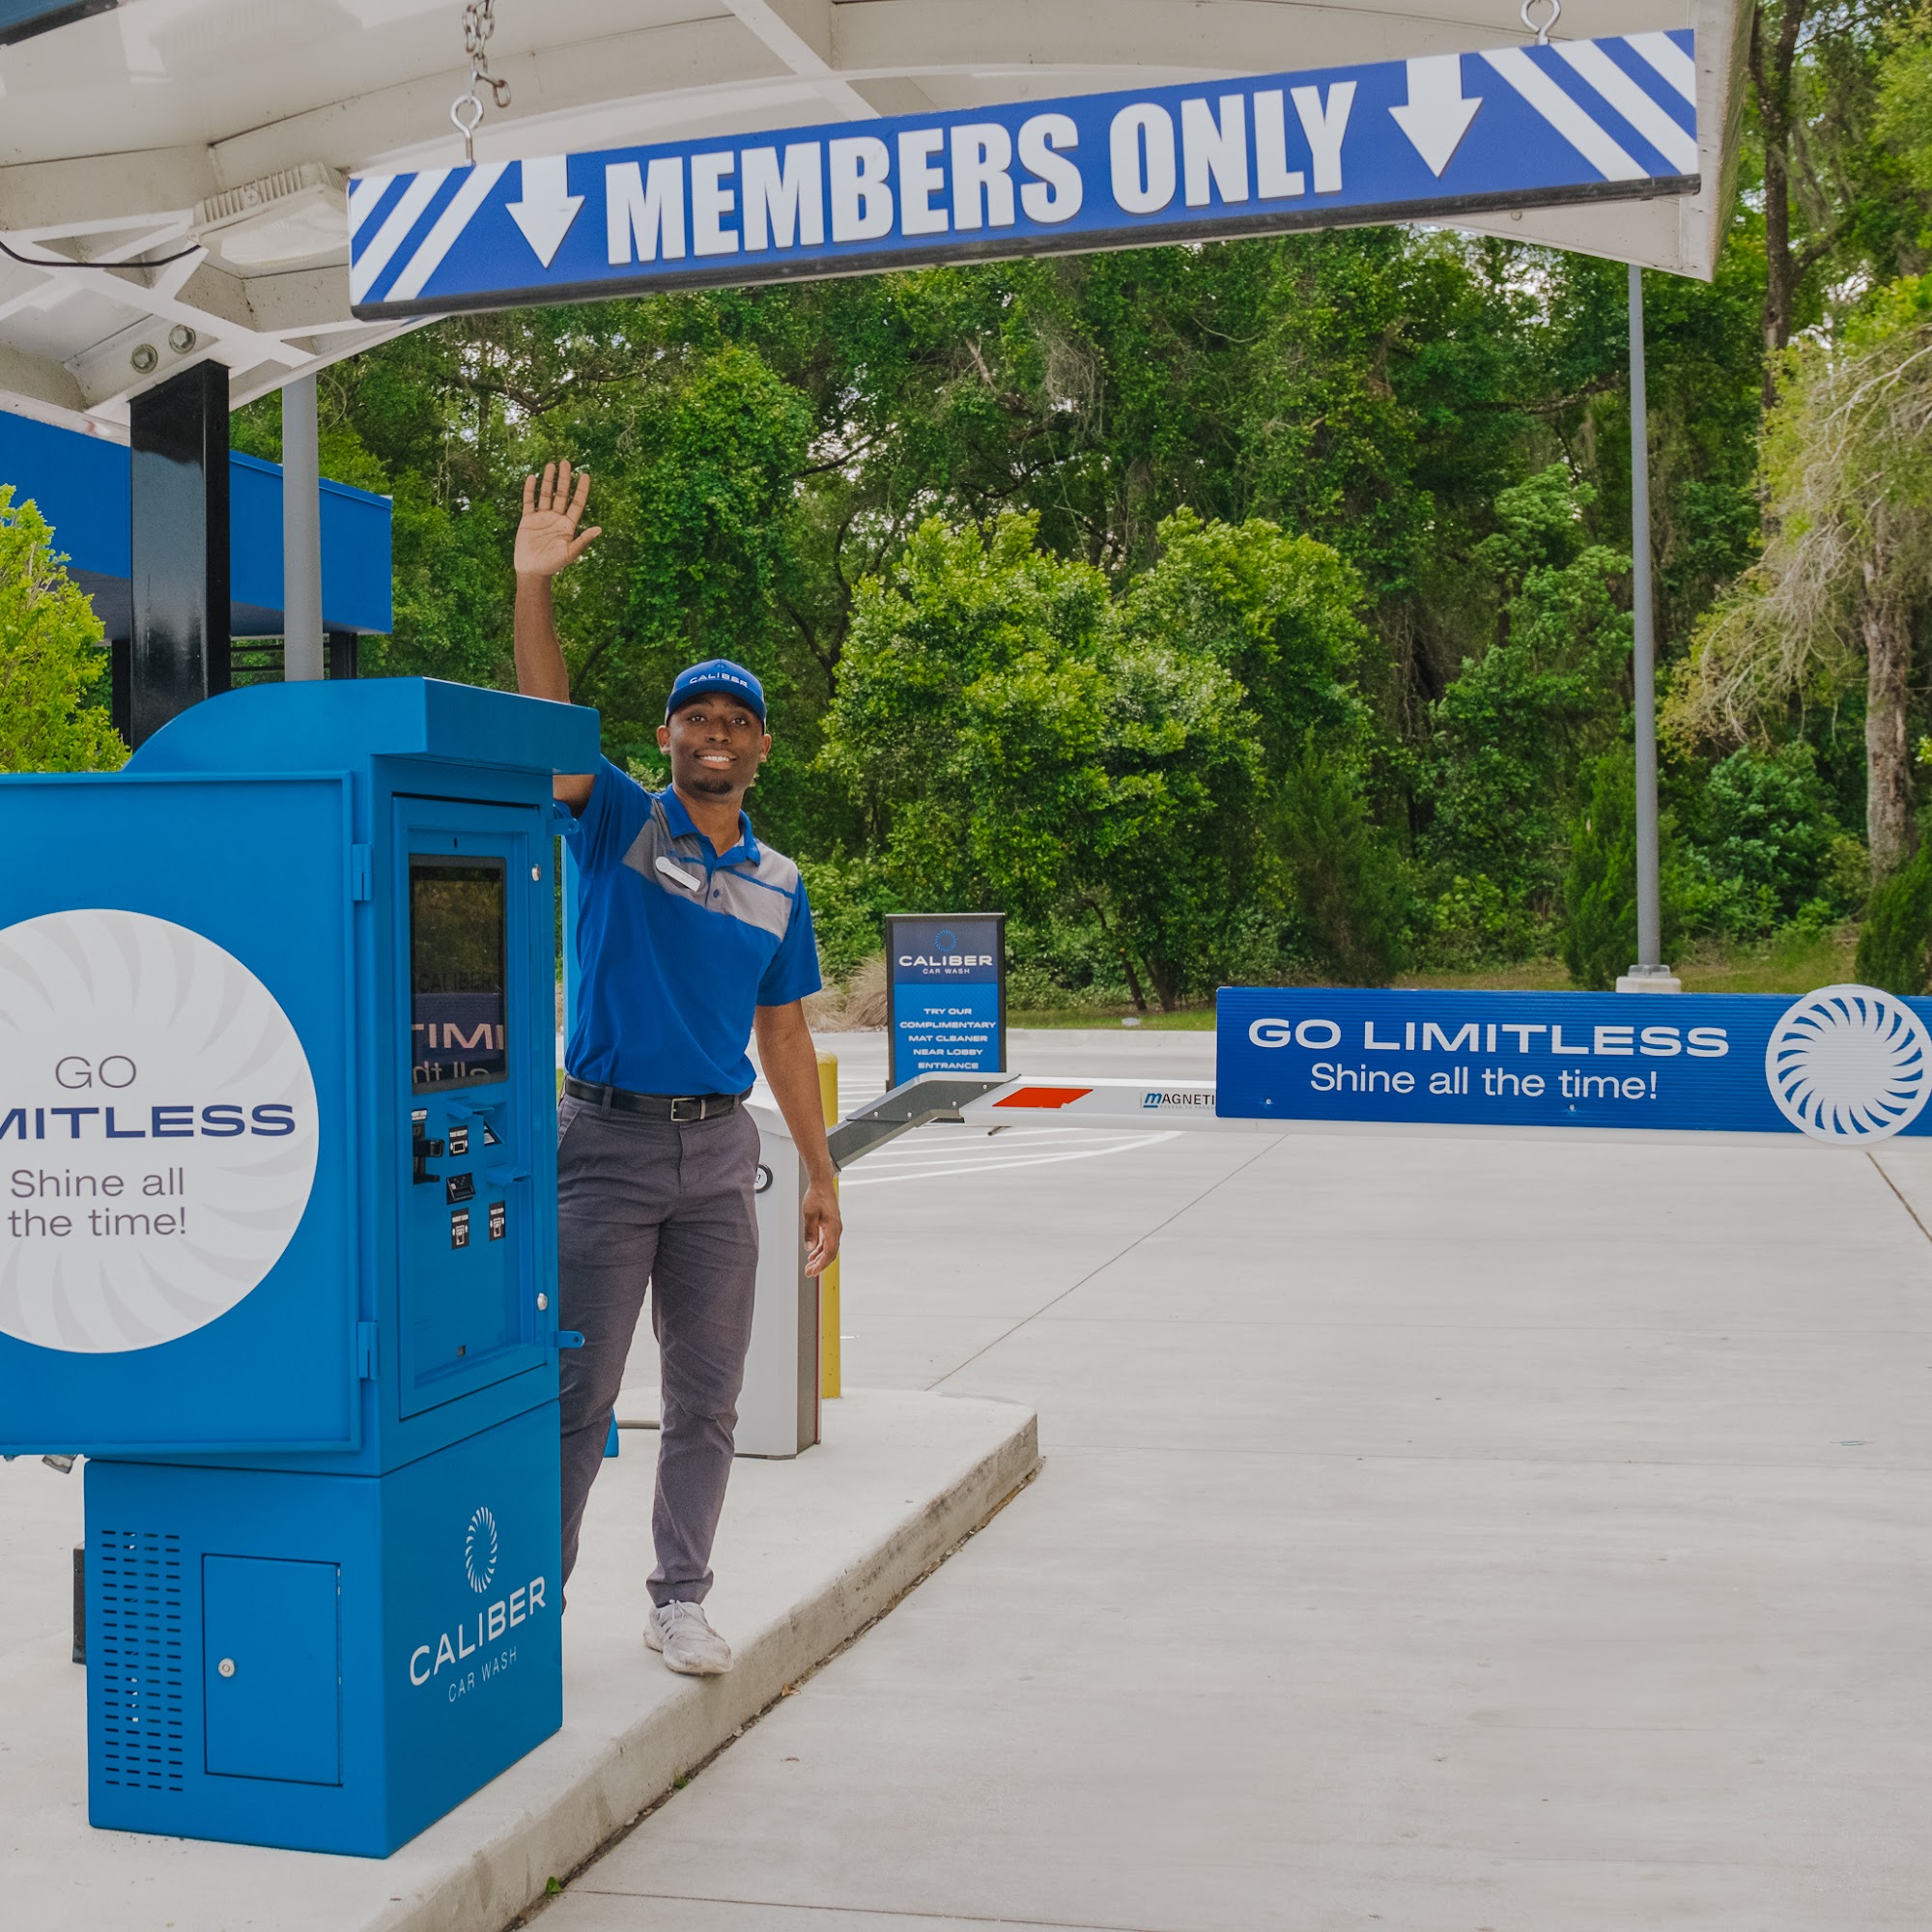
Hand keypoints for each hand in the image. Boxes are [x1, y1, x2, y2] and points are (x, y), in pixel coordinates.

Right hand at [516, 460, 601, 579]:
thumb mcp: (570, 553)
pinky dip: (529, 490)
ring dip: (548, 480)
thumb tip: (600, 529)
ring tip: (551, 464)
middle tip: (566, 462)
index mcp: (568, 525)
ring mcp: (542, 517)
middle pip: (561, 494)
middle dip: (564, 478)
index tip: (585, 475)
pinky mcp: (528, 520)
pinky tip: (532, 477)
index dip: (581, 489)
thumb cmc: (553, 565)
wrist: (533, 571)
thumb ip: (583, 540)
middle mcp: (556, 518)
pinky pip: (529, 501)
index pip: (577, 503)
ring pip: (546, 494)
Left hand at [801, 1175, 842, 1278]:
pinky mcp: (831, 1225)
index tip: (812, 1271)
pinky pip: (827, 1242)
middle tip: (809, 1273)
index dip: (821, 1264)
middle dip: (820, 1265)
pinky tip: (813, 1253)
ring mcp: (834, 1228)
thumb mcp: (809, 1214)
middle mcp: (836, 1229)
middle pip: (830, 1253)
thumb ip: (810, 1231)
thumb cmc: (817, 1196)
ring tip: (810, 1266)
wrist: (822, 1184)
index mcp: (832, 1228)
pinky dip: (820, 1250)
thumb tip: (809, 1247)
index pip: (829, 1252)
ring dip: (820, 1258)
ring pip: (829, 1248)